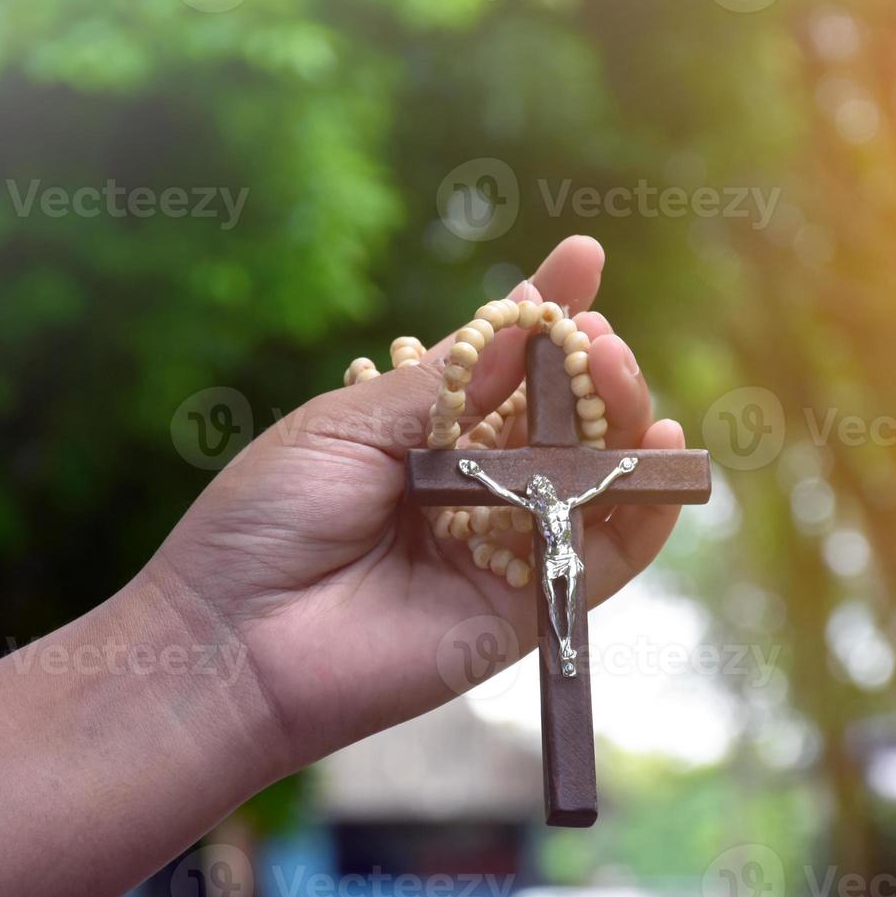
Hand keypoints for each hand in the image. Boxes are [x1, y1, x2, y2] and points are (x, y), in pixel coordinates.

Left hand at [146, 237, 686, 773]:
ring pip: (593, 480)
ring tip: (623, 376)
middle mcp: (475, 486)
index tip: (584, 257)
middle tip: (599, 335)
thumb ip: (442, 385)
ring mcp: (503, 547)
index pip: (506, 366)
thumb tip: (525, 323)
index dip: (547, 313)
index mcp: (426, 433)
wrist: (231, 639)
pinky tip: (663, 456)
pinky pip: (602, 561)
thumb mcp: (347, 425)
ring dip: (624, 425)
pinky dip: (644, 512)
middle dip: (592, 369)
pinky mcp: (523, 610)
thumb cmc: (267, 519)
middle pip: (564, 419)